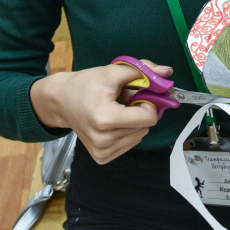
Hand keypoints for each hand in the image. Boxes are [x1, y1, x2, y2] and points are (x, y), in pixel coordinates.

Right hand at [30, 60, 172, 163]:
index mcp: (105, 119)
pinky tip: (113, 122)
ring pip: (139, 136)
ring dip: (134, 122)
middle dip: (141, 111)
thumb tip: (168, 72)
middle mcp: (103, 140)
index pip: (149, 118)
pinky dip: (127, 132)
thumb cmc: (85, 85)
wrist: (61, 101)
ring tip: (117, 111)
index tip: (138, 94)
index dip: (148, 103)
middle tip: (125, 100)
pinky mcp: (101, 158)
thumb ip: (143, 70)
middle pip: (145, 127)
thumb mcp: (113, 71)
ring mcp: (102, 152)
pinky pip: (130, 144)